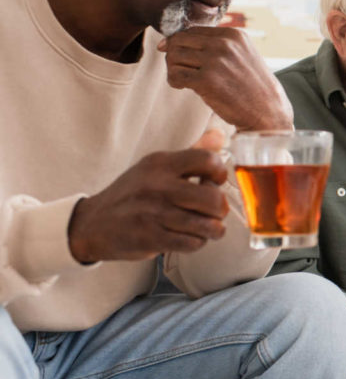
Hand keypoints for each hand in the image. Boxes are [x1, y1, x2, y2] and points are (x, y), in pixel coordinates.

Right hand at [67, 148, 229, 263]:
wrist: (92, 224)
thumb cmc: (132, 195)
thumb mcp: (155, 167)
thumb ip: (191, 153)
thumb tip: (220, 135)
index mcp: (160, 163)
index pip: (207, 160)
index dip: (221, 173)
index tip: (215, 182)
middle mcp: (157, 185)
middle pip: (213, 198)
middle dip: (220, 209)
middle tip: (213, 211)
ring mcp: (154, 213)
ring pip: (206, 225)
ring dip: (212, 229)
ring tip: (206, 227)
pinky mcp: (151, 238)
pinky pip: (192, 243)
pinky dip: (197, 242)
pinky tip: (189, 237)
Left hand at [160, 26, 292, 130]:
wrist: (268, 112)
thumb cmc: (252, 87)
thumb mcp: (242, 55)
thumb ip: (218, 45)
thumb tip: (175, 41)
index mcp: (234, 35)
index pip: (193, 30)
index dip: (181, 42)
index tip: (177, 54)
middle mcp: (224, 44)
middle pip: (179, 40)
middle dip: (174, 54)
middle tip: (180, 68)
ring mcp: (215, 61)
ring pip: (174, 56)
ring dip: (173, 68)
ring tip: (183, 79)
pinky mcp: (207, 80)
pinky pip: (175, 75)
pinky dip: (174, 81)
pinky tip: (183, 87)